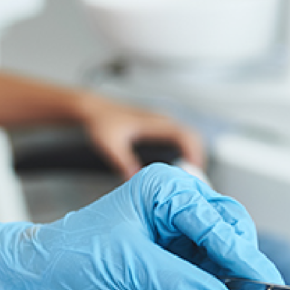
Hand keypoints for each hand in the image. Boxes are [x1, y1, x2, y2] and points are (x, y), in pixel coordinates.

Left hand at [0, 163, 282, 289]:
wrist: (38, 276)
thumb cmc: (69, 254)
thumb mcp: (130, 267)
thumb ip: (182, 282)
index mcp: (163, 189)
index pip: (218, 220)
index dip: (241, 254)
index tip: (261, 281)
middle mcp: (173, 204)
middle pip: (228, 234)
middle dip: (231, 270)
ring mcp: (172, 231)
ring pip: (218, 259)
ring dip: (211, 287)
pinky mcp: (167, 257)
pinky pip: (201, 275)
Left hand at [79, 95, 204, 177]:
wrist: (92, 108)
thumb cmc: (100, 121)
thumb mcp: (110, 144)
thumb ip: (123, 162)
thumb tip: (135, 180)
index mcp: (154, 122)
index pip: (185, 135)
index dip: (194, 153)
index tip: (194, 172)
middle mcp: (162, 121)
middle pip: (192, 138)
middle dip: (197, 159)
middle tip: (194, 180)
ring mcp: (161, 123)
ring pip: (187, 138)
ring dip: (191, 156)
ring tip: (187, 177)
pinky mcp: (157, 128)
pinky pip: (178, 139)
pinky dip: (183, 153)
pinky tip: (175, 167)